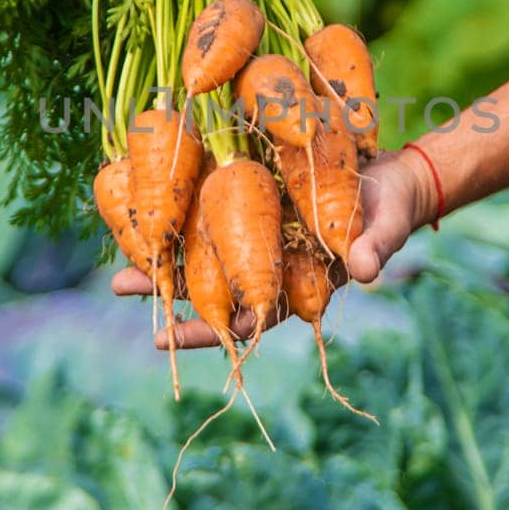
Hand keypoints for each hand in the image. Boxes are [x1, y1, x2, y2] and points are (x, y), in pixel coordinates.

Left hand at [110, 148, 436, 349]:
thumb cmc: (390, 208)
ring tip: (118, 252)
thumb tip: (366, 272)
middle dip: (166, 286)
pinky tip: (145, 200)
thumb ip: (376, 247)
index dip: (208, 329)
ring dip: (164, 249)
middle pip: (212, 282)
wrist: (388, 172)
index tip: (166, 337)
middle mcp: (269, 260)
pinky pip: (212, 202)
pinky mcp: (255, 190)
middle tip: (120, 285)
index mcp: (296, 282)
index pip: (247, 315)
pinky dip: (182, 203)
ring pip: (203, 246)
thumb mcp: (386, 226)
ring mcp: (260, 227)